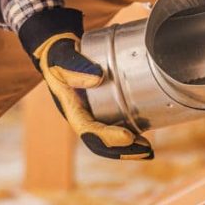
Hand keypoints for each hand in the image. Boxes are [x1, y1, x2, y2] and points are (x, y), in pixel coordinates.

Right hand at [19, 8, 152, 159]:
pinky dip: (128, 136)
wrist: (57, 54)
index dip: (108, 136)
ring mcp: (90, 115)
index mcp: (70, 108)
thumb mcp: (62, 59)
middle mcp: (80, 117)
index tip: (128, 137)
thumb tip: (98, 77)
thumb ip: (76, 67)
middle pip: (100, 142)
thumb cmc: (59, 56)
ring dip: (127, 148)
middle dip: (122, 151)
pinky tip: (143, 134)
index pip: (88, 129)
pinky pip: (113, 128)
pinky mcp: (100, 110)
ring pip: (107, 140)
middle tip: (146, 151)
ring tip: (147, 150)